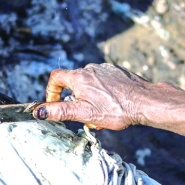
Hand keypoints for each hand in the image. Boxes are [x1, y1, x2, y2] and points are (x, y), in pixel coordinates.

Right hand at [33, 64, 152, 129]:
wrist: (145, 102)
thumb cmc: (116, 109)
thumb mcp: (84, 114)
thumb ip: (60, 111)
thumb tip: (39, 112)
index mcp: (80, 77)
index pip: (56, 78)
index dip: (51, 91)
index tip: (56, 104)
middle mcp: (91, 69)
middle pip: (74, 82)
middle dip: (76, 100)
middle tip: (85, 116)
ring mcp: (106, 69)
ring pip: (90, 84)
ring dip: (90, 98)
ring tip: (101, 114)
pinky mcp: (118, 72)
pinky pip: (104, 82)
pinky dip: (103, 93)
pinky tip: (113, 105)